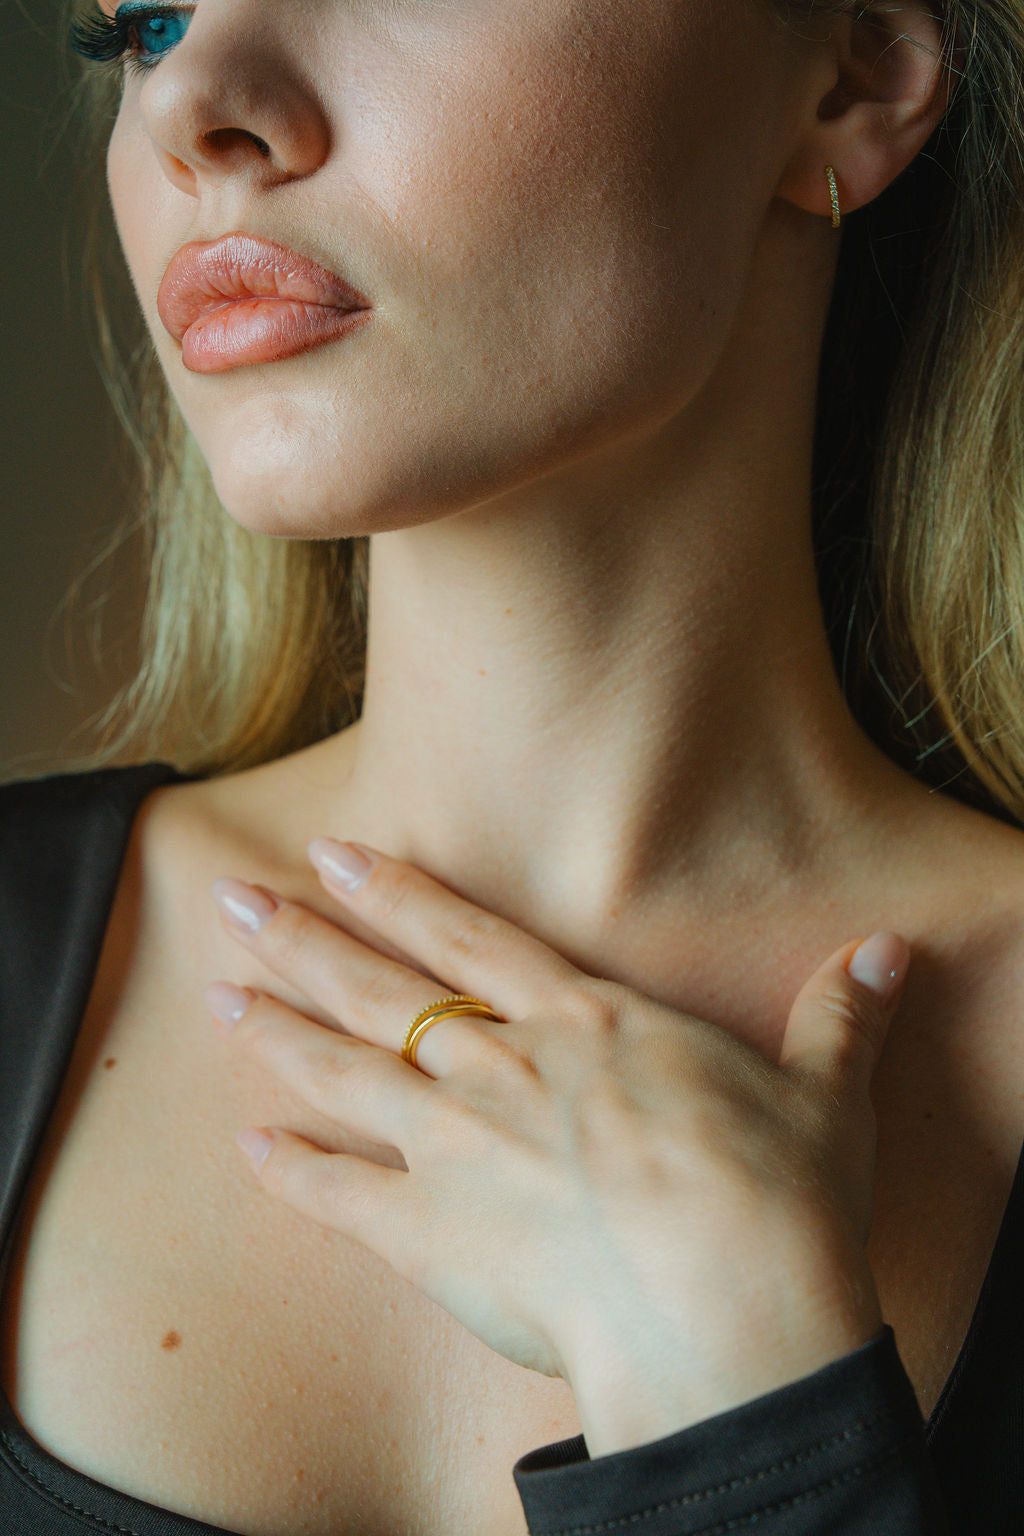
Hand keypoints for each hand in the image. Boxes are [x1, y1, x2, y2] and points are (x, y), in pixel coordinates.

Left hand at [205, 841, 908, 1455]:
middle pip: (381, 988)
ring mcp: (457, 1145)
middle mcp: (505, 1067)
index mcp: (585, 1025)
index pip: (468, 935)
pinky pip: (341, 1196)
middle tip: (232, 901)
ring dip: (276, 1032)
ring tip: (217, 996)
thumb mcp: (822, 1094)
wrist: (727, 1310)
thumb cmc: (776, 1198)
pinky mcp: (431, 1235)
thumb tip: (889, 952)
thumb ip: (839, 1017)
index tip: (334, 855)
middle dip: (303, 940)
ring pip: (344, 1071)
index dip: (396, 891)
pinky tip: (248, 1150)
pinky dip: (292, 1174)